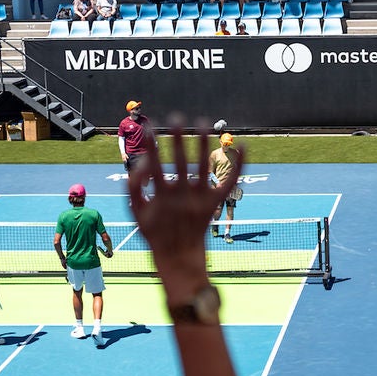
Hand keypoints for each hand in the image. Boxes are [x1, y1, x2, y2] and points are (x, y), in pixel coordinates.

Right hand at [127, 126, 239, 295]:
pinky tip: (243, 146)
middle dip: (178, 138)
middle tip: (177, 118)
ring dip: (202, 143)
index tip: (150, 127)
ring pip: (202, 166)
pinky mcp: (214, 203)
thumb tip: (141, 164)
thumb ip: (133, 188)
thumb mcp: (136, 213)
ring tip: (204, 123)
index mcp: (162, 195)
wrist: (178, 257)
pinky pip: (228, 182)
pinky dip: (238, 165)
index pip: (155, 163)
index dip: (151, 144)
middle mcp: (181, 194)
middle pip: (181, 160)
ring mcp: (198, 198)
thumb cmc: (156, 233)